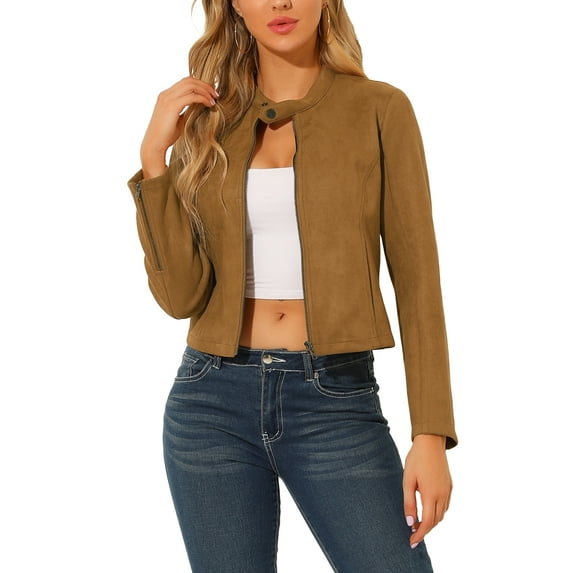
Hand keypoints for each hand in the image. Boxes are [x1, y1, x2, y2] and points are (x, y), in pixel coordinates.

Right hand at [140, 77, 218, 177]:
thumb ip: (187, 112)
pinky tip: (209, 104)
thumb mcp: (179, 120)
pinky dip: (202, 98)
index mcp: (166, 96)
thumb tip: (200, 108)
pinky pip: (191, 96)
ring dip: (205, 90)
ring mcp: (168, 99)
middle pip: (189, 80)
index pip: (185, 82)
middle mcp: (166, 94)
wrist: (154, 145)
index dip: (199, 85)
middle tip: (216, 94)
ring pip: (191, 85)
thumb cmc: (166, 136)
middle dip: (205, 85)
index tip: (211, 93)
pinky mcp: (172, 106)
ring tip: (214, 99)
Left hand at [403, 434, 451, 548]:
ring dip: (432, 522)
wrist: (430, 442)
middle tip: (413, 535)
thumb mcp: (407, 481)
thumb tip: (410, 523)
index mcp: (431, 495)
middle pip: (435, 521)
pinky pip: (445, 505)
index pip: (427, 522)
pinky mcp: (450, 486)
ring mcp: (448, 491)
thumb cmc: (416, 460)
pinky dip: (438, 513)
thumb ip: (409, 503)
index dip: (420, 534)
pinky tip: (429, 511)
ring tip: (419, 524)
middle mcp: (442, 495)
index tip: (411, 542)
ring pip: (442, 514)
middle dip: (425, 530)